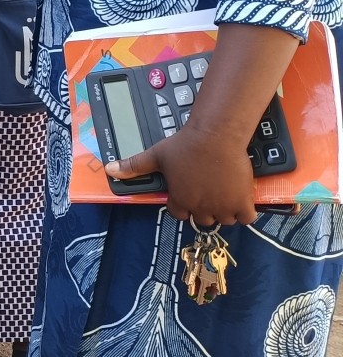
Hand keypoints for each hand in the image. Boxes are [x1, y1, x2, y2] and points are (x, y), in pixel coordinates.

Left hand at [106, 123, 257, 225]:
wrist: (215, 136)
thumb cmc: (184, 145)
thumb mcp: (155, 156)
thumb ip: (134, 166)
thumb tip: (109, 170)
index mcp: (180, 199)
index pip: (179, 214)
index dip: (183, 204)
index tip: (189, 193)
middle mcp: (200, 207)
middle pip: (203, 219)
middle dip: (204, 209)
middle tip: (208, 192)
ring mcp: (222, 206)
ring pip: (224, 220)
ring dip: (224, 211)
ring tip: (223, 194)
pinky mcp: (242, 202)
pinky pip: (246, 218)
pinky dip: (244, 212)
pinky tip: (240, 200)